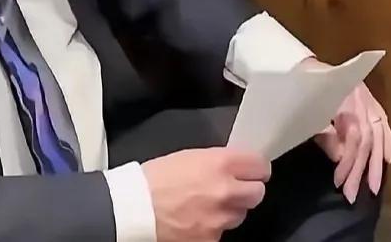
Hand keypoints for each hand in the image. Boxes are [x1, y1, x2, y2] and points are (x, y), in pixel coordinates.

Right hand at [143, 148, 269, 241]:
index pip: (260, 165)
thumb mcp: (191, 157)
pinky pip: (220, 233)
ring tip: (208, 207)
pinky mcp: (209, 241)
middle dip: (248, 191)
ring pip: (239, 215)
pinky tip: (196, 222)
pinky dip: (212, 229)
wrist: (130, 210)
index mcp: (221, 163)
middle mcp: (225, 191)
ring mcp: (218, 219)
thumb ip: (218, 162)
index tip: (254, 171)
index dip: (257, 169)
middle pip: (257, 193)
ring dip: (229, 211)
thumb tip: (235, 167)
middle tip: (236, 190)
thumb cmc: (155, 179)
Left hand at [314, 80, 390, 204]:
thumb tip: (340, 158)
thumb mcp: (310, 114)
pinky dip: (387, 142)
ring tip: (375, 185)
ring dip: (377, 161)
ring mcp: (368, 98)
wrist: (306, 67)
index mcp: (347, 99)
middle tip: (355, 194)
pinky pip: (383, 122)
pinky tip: (387, 159)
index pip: (356, 136)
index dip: (349, 162)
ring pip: (379, 132)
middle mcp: (362, 98)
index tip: (339, 182)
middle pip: (369, 137)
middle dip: (363, 168)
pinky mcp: (369, 100)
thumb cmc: (305, 91)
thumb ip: (326, 135)